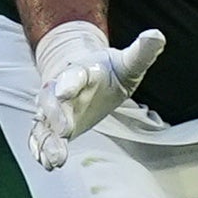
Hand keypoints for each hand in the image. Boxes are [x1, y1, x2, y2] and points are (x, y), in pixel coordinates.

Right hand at [28, 22, 165, 169]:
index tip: (65, 92)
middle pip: (51, 99)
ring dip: (47, 139)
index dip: (69, 82)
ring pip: (43, 121)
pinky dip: (40, 148)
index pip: (73, 75)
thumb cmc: (107, 69)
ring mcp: (55, 107)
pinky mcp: (52, 124)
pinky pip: (40, 135)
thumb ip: (140, 52)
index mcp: (82, 71)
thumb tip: (157, 35)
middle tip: (64, 131)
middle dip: (56, 115)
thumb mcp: (127, 62)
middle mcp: (62, 88)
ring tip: (55, 159)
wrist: (82, 72)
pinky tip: (46, 162)